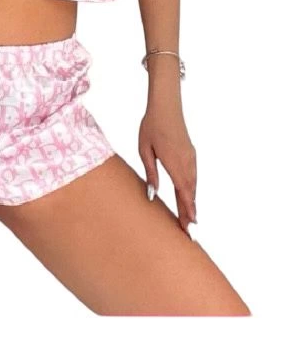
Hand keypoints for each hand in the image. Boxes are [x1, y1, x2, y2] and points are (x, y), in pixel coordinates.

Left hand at [138, 102, 196, 235]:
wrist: (166, 106)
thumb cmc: (151, 126)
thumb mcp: (145, 150)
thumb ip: (151, 173)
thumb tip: (153, 196)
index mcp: (175, 163)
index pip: (183, 194)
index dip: (186, 212)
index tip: (189, 229)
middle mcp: (187, 163)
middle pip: (190, 193)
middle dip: (190, 213)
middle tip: (190, 233)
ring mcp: (191, 158)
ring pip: (193, 185)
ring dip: (192, 202)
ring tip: (190, 220)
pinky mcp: (191, 153)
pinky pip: (193, 176)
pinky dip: (192, 189)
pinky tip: (188, 197)